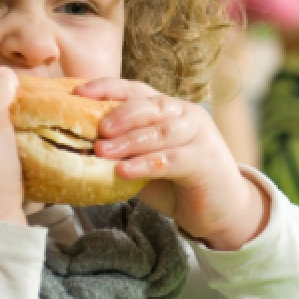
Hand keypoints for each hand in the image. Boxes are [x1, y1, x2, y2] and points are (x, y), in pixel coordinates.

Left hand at [76, 78, 268, 250]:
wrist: (222, 210)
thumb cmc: (178, 184)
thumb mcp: (144, 164)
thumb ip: (120, 153)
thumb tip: (77, 152)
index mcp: (168, 109)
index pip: (136, 90)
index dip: (108, 88)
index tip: (78, 94)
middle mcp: (185, 114)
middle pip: (151, 105)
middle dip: (121, 113)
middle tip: (97, 128)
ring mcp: (199, 135)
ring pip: (161, 131)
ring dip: (129, 141)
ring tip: (102, 151)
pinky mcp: (206, 160)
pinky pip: (172, 159)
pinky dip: (146, 164)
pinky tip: (124, 171)